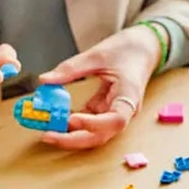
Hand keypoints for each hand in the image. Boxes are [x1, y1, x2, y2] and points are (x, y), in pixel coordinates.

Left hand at [36, 25, 161, 149]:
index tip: (72, 119)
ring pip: (94, 134)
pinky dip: (72, 124)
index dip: (93, 124)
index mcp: (129, 96)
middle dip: (73, 139)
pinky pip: (89, 123)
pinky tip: (55, 120)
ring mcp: (115, 114)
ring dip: (71, 135)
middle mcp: (124, 111)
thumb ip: (71, 69)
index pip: (116, 120)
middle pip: (101, 135)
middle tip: (48, 135)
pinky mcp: (106, 111)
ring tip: (47, 130)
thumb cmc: (127, 50)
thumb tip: (45, 80)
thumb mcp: (97, 55)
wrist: (143, 49)